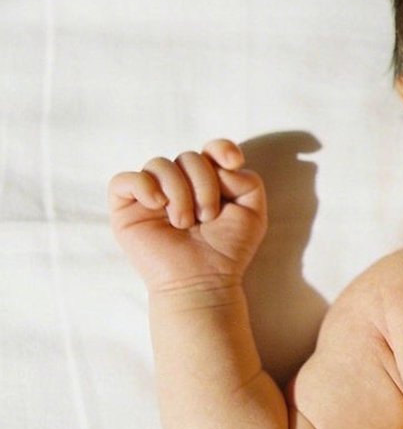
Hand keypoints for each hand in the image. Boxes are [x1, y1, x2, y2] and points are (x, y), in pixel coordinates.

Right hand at [108, 139, 266, 291]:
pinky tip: (158, 205)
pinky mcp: (126, 208)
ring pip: (160, 164)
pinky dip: (144, 186)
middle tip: (207, 217)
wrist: (203, 281)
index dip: (221, 148)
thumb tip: (221, 165)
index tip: (233, 163)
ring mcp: (151, 195)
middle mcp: (178, 184)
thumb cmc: (227, 250)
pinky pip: (124, 179)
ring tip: (185, 222)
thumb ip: (247, 180)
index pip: (210, 149)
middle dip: (204, 185)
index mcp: (206, 182)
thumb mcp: (252, 213)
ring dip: (179, 192)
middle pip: (188, 157)